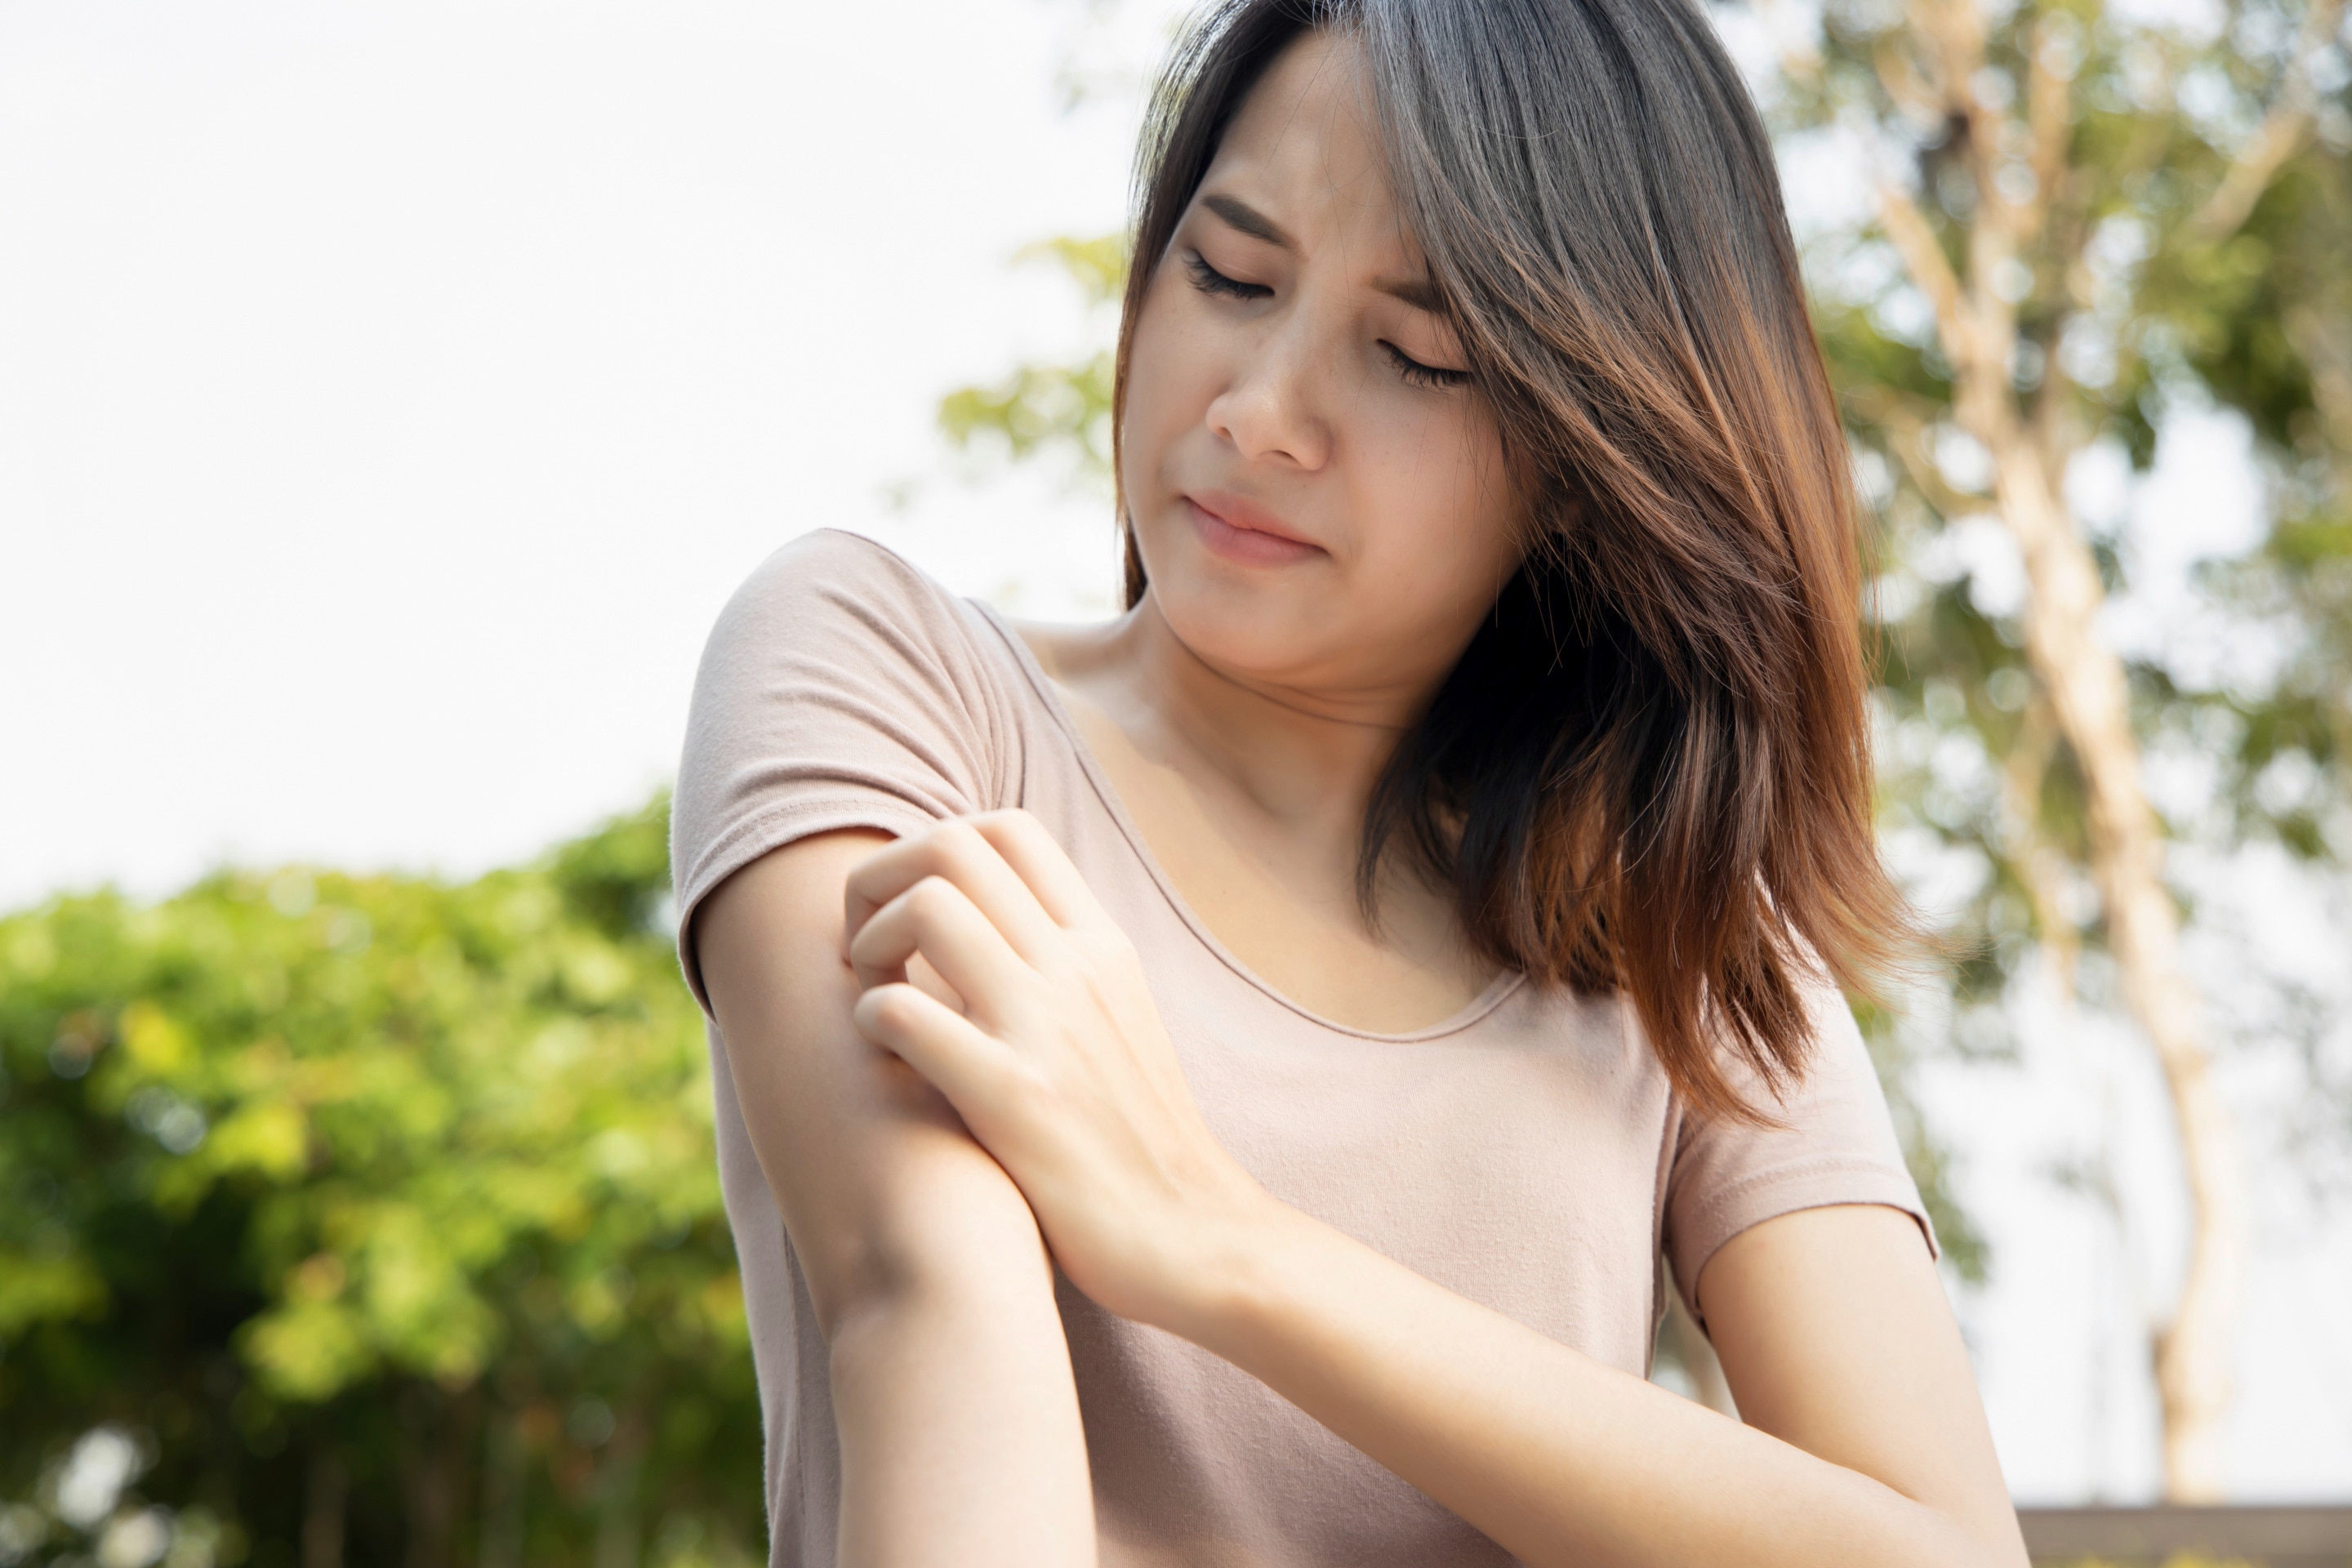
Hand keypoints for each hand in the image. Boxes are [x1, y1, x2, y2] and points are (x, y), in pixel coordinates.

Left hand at [841, 810, 1271, 1331]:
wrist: (1196, 1237)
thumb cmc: (1139, 1142)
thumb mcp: (1119, 1024)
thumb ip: (1063, 969)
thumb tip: (988, 931)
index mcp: (1102, 945)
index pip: (1007, 827)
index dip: (933, 850)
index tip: (914, 917)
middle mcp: (1076, 966)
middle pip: (952, 842)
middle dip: (881, 881)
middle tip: (871, 951)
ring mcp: (1045, 1026)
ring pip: (927, 905)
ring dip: (870, 943)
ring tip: (875, 1000)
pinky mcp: (1011, 1096)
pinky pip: (904, 1010)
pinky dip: (868, 1020)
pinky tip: (885, 1059)